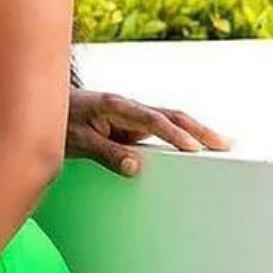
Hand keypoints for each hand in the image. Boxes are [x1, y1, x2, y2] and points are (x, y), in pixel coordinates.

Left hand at [67, 86, 230, 175]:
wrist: (47, 105)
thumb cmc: (61, 122)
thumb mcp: (78, 142)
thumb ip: (106, 153)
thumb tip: (136, 168)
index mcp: (116, 105)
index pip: (152, 120)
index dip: (174, 135)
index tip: (194, 149)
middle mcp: (129, 107)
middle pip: (172, 116)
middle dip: (200, 130)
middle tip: (225, 144)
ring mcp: (133, 115)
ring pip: (171, 121)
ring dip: (196, 132)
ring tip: (223, 145)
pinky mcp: (133, 124)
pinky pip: (161, 129)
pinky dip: (181, 136)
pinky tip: (197, 147)